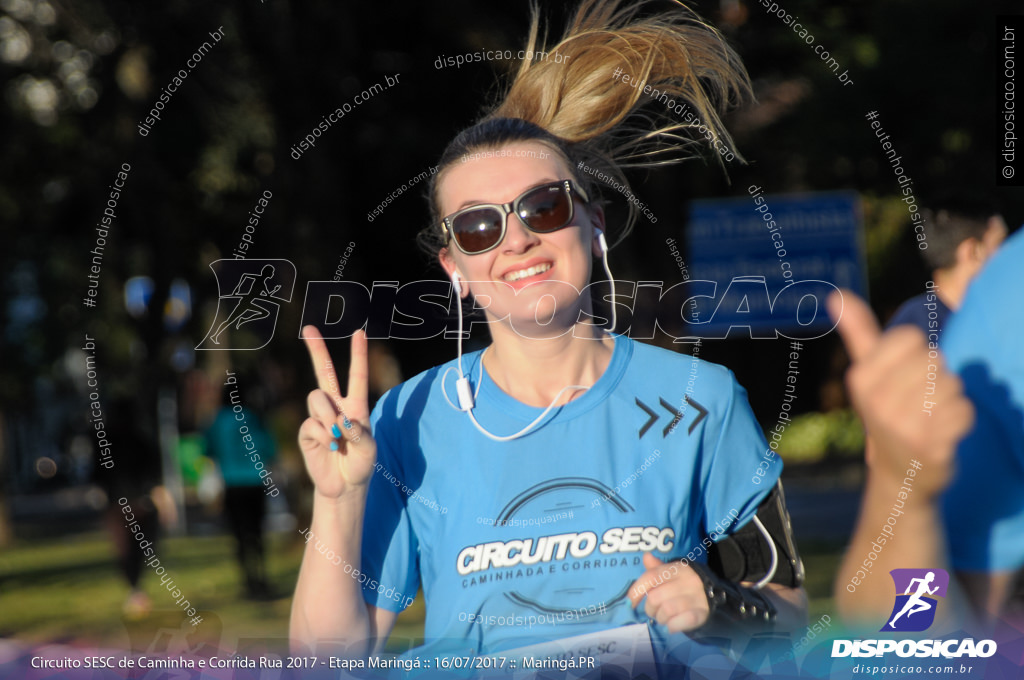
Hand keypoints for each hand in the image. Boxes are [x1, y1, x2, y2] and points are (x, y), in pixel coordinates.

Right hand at [298, 326, 376, 499]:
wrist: (344, 486)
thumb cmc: (361, 465)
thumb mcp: (369, 450)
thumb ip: (359, 434)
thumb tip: (340, 421)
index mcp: (356, 406)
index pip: (357, 375)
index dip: (358, 354)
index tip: (360, 332)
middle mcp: (336, 407)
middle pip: (324, 373)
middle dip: (317, 350)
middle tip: (308, 328)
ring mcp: (320, 418)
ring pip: (316, 398)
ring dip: (327, 415)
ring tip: (336, 436)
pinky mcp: (307, 432)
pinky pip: (310, 423)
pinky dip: (321, 434)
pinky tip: (329, 446)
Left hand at [628, 553, 709, 632]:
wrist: (712, 598)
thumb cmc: (683, 586)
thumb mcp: (671, 574)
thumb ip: (656, 568)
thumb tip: (646, 556)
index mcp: (678, 568)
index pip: (651, 577)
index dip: (636, 591)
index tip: (631, 603)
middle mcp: (688, 580)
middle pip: (655, 597)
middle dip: (650, 608)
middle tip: (654, 611)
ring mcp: (697, 597)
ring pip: (666, 610)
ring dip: (661, 618)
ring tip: (664, 618)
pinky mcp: (701, 614)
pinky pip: (678, 622)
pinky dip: (671, 626)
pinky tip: (672, 625)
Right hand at [827, 291, 972, 497]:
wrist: (899, 474)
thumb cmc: (886, 411)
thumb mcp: (866, 373)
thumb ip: (857, 332)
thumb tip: (836, 294)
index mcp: (860, 379)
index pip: (911, 338)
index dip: (914, 353)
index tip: (902, 376)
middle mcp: (876, 402)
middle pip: (934, 360)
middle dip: (935, 376)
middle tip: (918, 400)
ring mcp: (903, 427)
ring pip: (952, 384)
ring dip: (949, 398)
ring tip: (930, 416)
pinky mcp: (931, 447)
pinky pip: (965, 411)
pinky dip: (961, 420)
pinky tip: (942, 432)